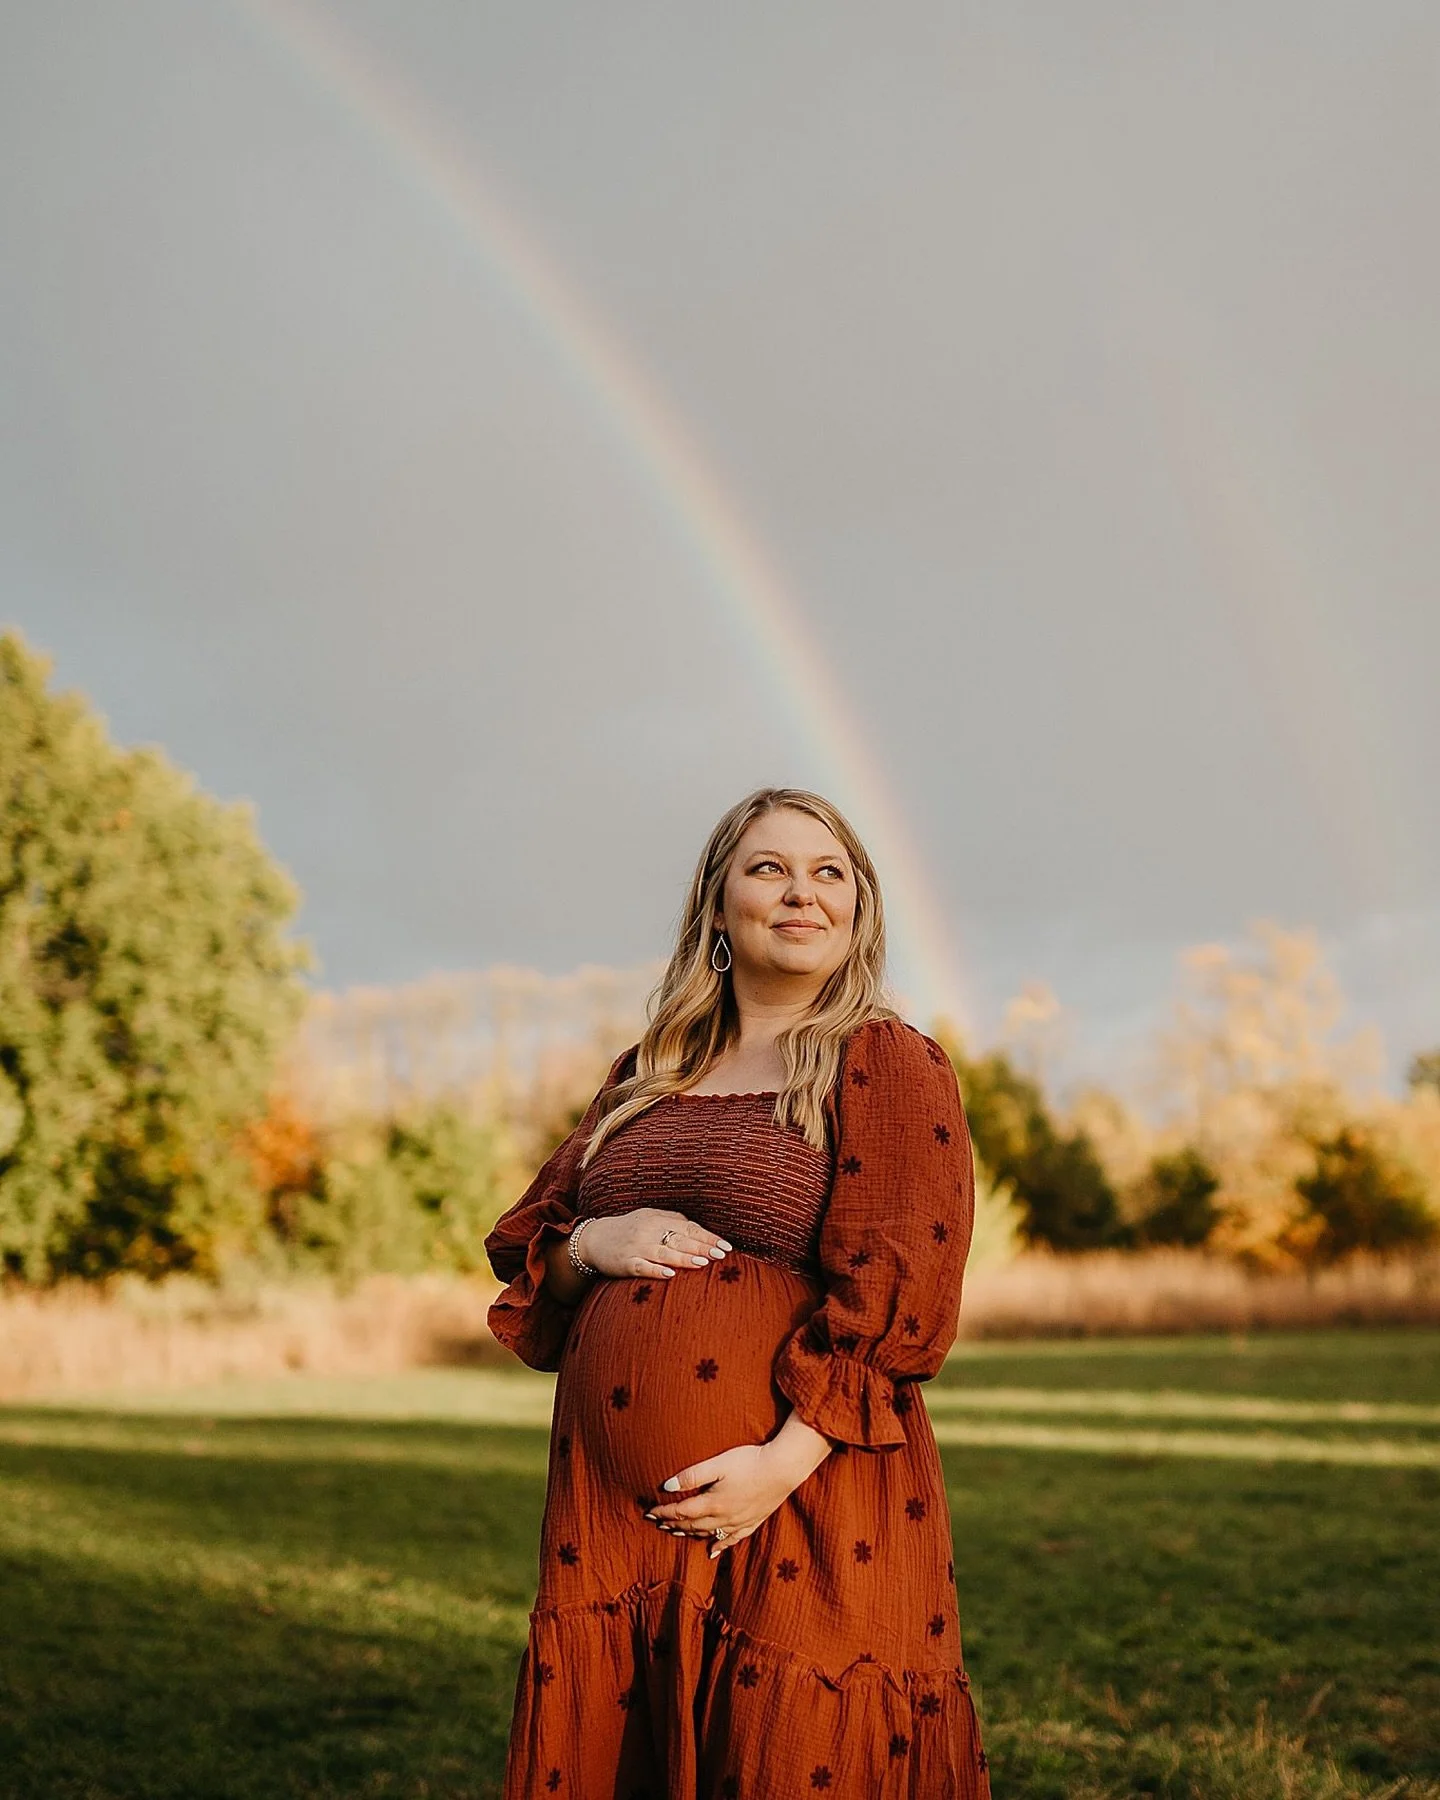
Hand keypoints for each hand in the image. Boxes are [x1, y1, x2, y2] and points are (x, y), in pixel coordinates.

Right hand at [580, 1208, 730, 1280]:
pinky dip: (656, 1270)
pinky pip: (642, 1267)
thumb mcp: (649, 1218)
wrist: (593, 1239)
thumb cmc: (628, 1229)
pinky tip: (670, 1275)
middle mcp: (647, 1230)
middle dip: (702, 1247)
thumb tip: (698, 1228)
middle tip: (721, 1255)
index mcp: (656, 1218)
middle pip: (679, 1238)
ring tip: (703, 1263)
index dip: (708, 1236)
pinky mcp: (625, 1263)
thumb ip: (672, 1220)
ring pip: (664, 1252)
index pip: (688, 1227)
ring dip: (684, 1257)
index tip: (726, 1246)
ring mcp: (636, 1246)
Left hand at [644, 1437, 820, 1558]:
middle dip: (673, 1524)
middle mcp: (724, 1517)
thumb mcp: (718, 1464)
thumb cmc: (750, 1462)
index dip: (663, 1513)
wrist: (783, 1469)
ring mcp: (739, 1522)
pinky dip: (719, 1546)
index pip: (681, 1511)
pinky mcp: (752, 1522)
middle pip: (693, 1525)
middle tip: (658, 1524)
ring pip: (709, 1534)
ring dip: (691, 1534)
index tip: (649, 1513)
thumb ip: (693, 1475)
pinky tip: (712, 1552)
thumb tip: (667, 1486)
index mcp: (713, 1503)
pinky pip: (731, 1540)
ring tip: (677, 1533)